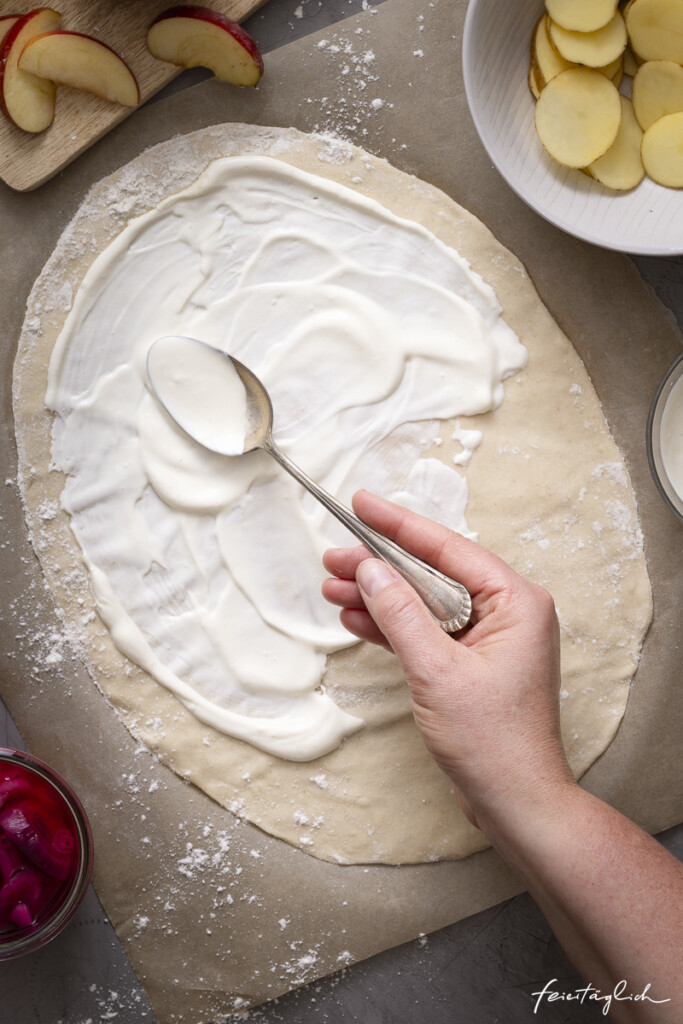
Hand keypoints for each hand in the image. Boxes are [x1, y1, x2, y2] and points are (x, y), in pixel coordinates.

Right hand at [322, 491, 574, 829]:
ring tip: (332, 590)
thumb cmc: (492, 742)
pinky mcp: (471, 662)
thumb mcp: (436, 671)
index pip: (447, 549)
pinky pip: (427, 631)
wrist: (515, 803)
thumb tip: (370, 570)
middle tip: (333, 559)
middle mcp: (507, 612)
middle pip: (432, 573)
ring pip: (424, 602)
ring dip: (379, 598)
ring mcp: (489, 638)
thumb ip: (400, 614)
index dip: (399, 525)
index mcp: (516, 601)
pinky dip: (392, 627)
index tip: (362, 503)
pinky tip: (356, 619)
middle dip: (380, 567)